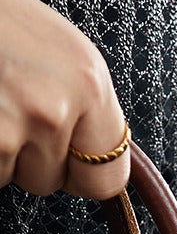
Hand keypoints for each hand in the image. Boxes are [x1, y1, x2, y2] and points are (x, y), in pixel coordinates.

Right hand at [0, 0, 128, 199]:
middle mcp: (54, 109)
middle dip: (30, 159)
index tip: (72, 168)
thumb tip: (95, 155)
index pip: (109, 178)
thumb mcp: (62, 52)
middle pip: (51, 181)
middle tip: (11, 112)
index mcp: (89, 84)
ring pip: (10, 178)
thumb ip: (85, 108)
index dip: (84, 176)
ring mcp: (10, 129)